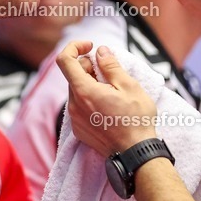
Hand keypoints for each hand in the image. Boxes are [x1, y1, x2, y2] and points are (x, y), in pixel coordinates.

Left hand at [56, 41, 157, 156]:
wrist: (135, 154)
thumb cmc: (136, 120)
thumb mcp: (129, 86)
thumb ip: (111, 66)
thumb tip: (100, 51)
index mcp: (84, 91)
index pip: (65, 60)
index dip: (75, 47)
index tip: (91, 46)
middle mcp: (74, 105)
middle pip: (73, 75)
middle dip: (89, 67)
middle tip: (110, 72)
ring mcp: (74, 120)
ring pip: (76, 91)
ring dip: (90, 84)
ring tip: (112, 91)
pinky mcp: (78, 130)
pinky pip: (79, 107)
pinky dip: (90, 99)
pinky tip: (108, 107)